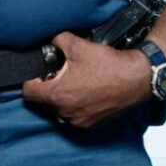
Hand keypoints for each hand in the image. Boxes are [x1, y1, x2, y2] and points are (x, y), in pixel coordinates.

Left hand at [22, 32, 152, 129]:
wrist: (136, 78)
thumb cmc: (107, 64)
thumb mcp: (78, 45)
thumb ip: (57, 41)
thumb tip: (50, 41)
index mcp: (58, 95)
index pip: (29, 93)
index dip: (31, 80)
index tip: (39, 74)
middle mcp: (65, 113)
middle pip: (43, 102)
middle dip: (49, 88)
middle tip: (61, 75)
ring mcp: (79, 121)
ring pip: (59, 110)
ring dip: (62, 99)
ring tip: (75, 83)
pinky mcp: (91, 124)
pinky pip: (74, 116)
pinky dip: (76, 106)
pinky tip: (86, 92)